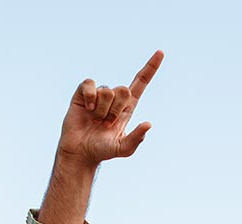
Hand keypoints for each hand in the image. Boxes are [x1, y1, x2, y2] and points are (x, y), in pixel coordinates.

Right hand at [56, 50, 163, 171]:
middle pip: (124, 89)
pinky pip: (90, 85)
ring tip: (95, 121)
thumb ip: (136, 139)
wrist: (81, 152)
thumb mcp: (123, 149)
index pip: (141, 82)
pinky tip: (87, 110)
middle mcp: (114, 98)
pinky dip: (90, 97)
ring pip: (106, 91)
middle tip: (107, 124)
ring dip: (101, 111)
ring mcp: (98, 94)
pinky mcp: (83, 93)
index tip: (160, 53)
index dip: (150, 68)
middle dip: (117, 109)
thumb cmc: (102, 151)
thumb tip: (148, 124)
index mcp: (127, 107)